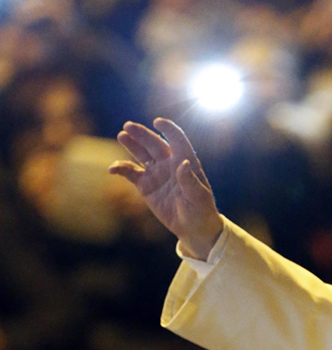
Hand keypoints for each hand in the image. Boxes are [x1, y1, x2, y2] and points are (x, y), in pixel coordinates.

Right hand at [108, 118, 222, 259]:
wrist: (193, 227)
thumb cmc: (201, 210)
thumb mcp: (198, 197)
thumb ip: (189, 180)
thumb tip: (183, 163)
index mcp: (187, 162)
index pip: (178, 140)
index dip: (169, 129)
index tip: (158, 122)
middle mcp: (170, 164)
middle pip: (155, 144)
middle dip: (142, 134)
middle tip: (128, 126)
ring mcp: (157, 174)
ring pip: (142, 154)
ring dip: (132, 145)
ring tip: (122, 135)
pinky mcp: (146, 186)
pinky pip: (131, 173)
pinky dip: (122, 169)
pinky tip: (113, 169)